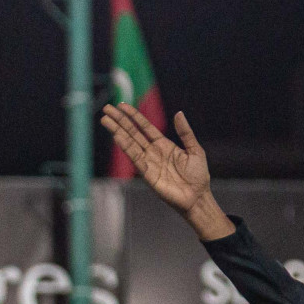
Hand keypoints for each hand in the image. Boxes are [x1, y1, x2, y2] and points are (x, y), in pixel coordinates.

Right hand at [100, 104, 231, 239]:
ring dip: (118, 131)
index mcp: (164, 145)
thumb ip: (186, 133)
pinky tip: (118, 137)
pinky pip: (136, 158)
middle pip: (133, 133)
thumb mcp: (195, 150)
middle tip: (107, 109)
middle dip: (120, 121)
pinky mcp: (148, 174)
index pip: (145, 127)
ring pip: (130, 143)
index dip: (134, 116)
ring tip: (105, 120)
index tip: (122, 106)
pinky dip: (126, 147)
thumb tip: (179, 113)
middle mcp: (153, 152)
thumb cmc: (198, 176)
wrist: (198, 197)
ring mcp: (149, 162)